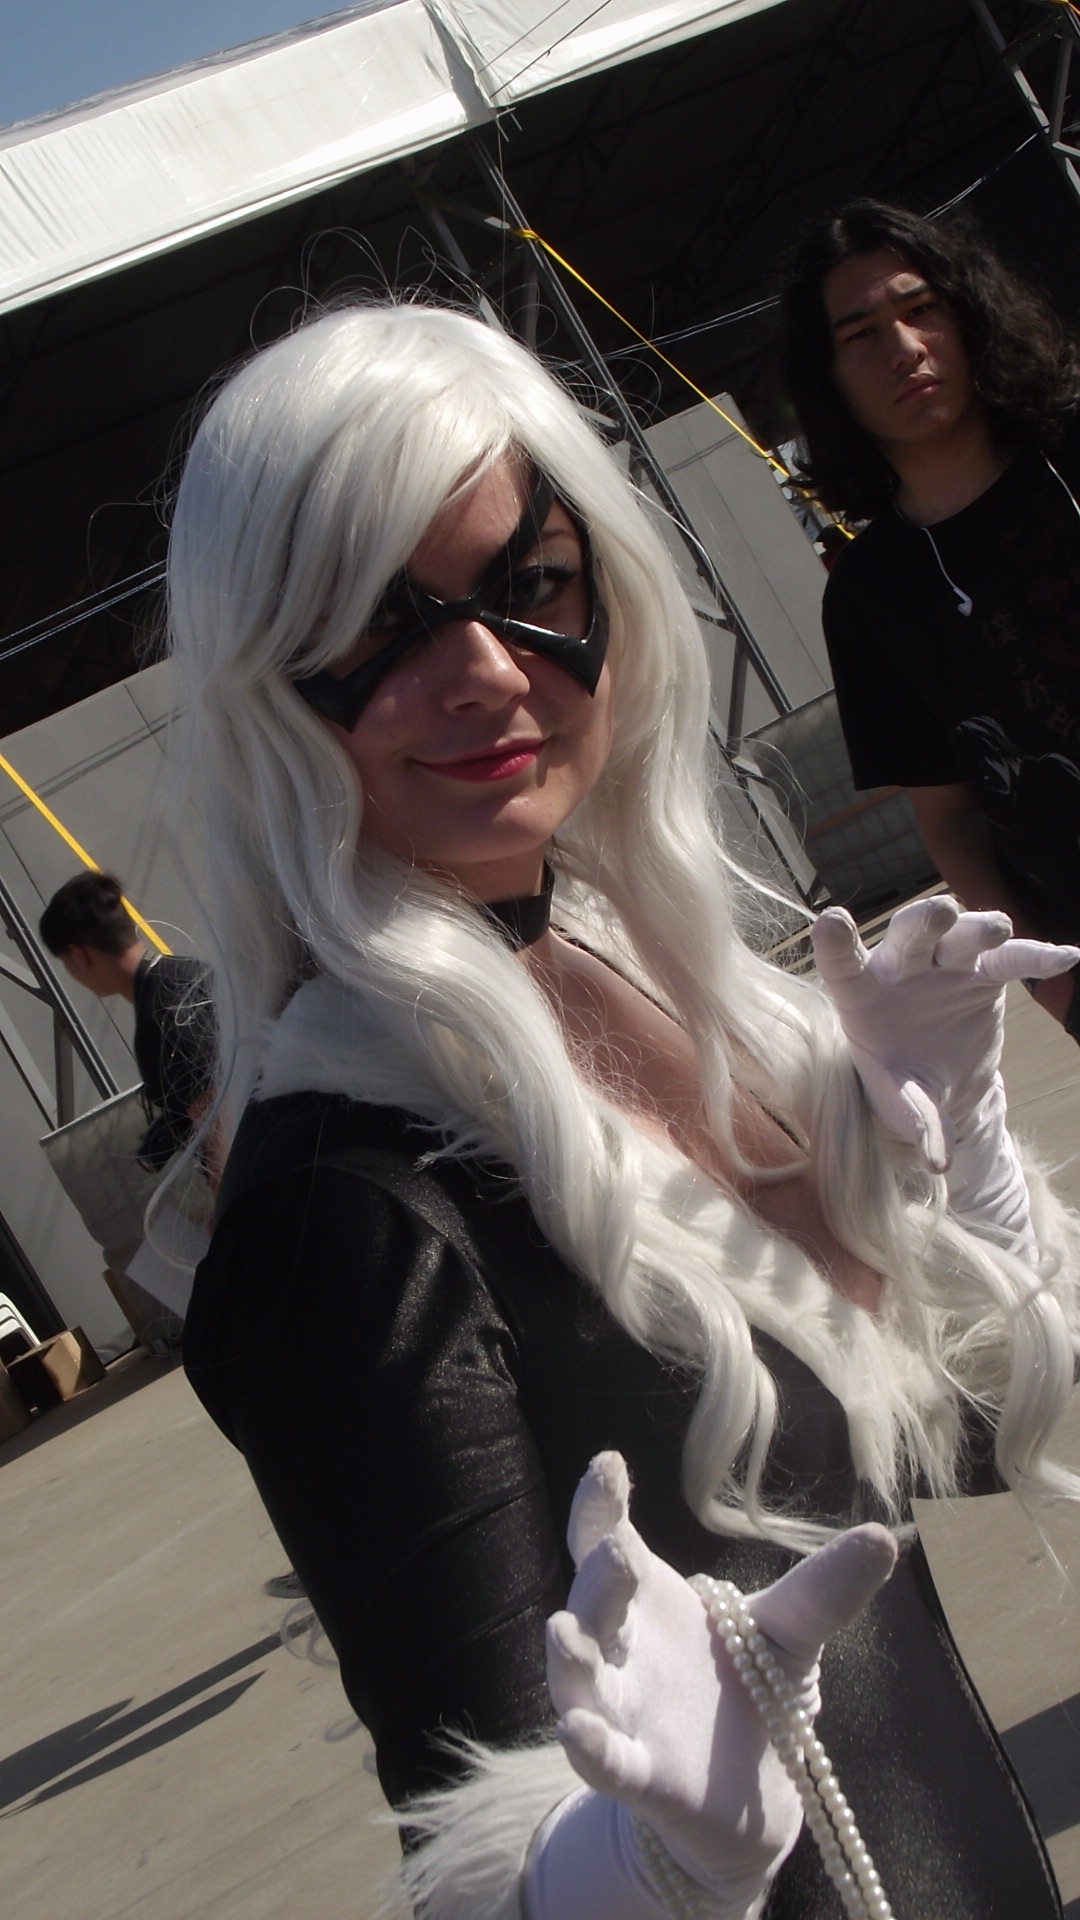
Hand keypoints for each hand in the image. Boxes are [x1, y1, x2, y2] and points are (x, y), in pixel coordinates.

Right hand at [546, 1454, 896, 1905]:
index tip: (611, 1465)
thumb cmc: (752, 1686)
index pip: (606, 1539)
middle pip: (593, 1602)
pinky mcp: (638, 1775)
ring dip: (569, 1657)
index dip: (599, 1503)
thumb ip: (825, 1591)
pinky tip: (579, 1733)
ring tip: (564, 1632)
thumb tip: (885, 1536)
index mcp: (647, 1597)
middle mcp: (621, 1647)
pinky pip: (604, 1761)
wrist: (753, 1787)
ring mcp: (622, 1710)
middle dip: (600, 1578)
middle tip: (620, 1552)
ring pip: (580, 1679)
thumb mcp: (792, 1632)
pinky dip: (589, 1747)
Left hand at [810, 897, 1078, 1172]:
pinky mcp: (983, 972)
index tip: (831, 921)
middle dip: (925, 920)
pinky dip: (1035, 956)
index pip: (843, 965)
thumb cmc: (903, 1083)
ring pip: (961, 934)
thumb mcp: (904, 1102)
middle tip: (941, 913)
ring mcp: (944, 965)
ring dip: (979, 929)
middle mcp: (900, 968)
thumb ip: (919, 1121)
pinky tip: (1066, 957)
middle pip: (909, 933)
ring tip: (998, 931)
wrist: (939, 1078)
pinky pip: (1010, 960)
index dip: (836, 944)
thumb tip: (939, 1163)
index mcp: (862, 995)